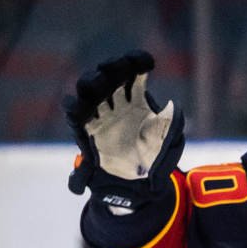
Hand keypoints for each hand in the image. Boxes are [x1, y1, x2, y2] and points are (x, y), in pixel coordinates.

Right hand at [64, 51, 184, 211]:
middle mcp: (117, 103)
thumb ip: (172, 122)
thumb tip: (171, 105)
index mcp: (138, 100)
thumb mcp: (171, 140)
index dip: (136, 62)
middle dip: (112, 67)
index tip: (146, 62)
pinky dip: (74, 108)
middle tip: (119, 67)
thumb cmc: (156, 158)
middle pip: (108, 75)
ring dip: (91, 83)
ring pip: (89, 89)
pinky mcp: (87, 130)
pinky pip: (75, 115)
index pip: (133, 72)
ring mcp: (101, 115)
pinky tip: (79, 106)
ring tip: (98, 82)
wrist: (141, 185)